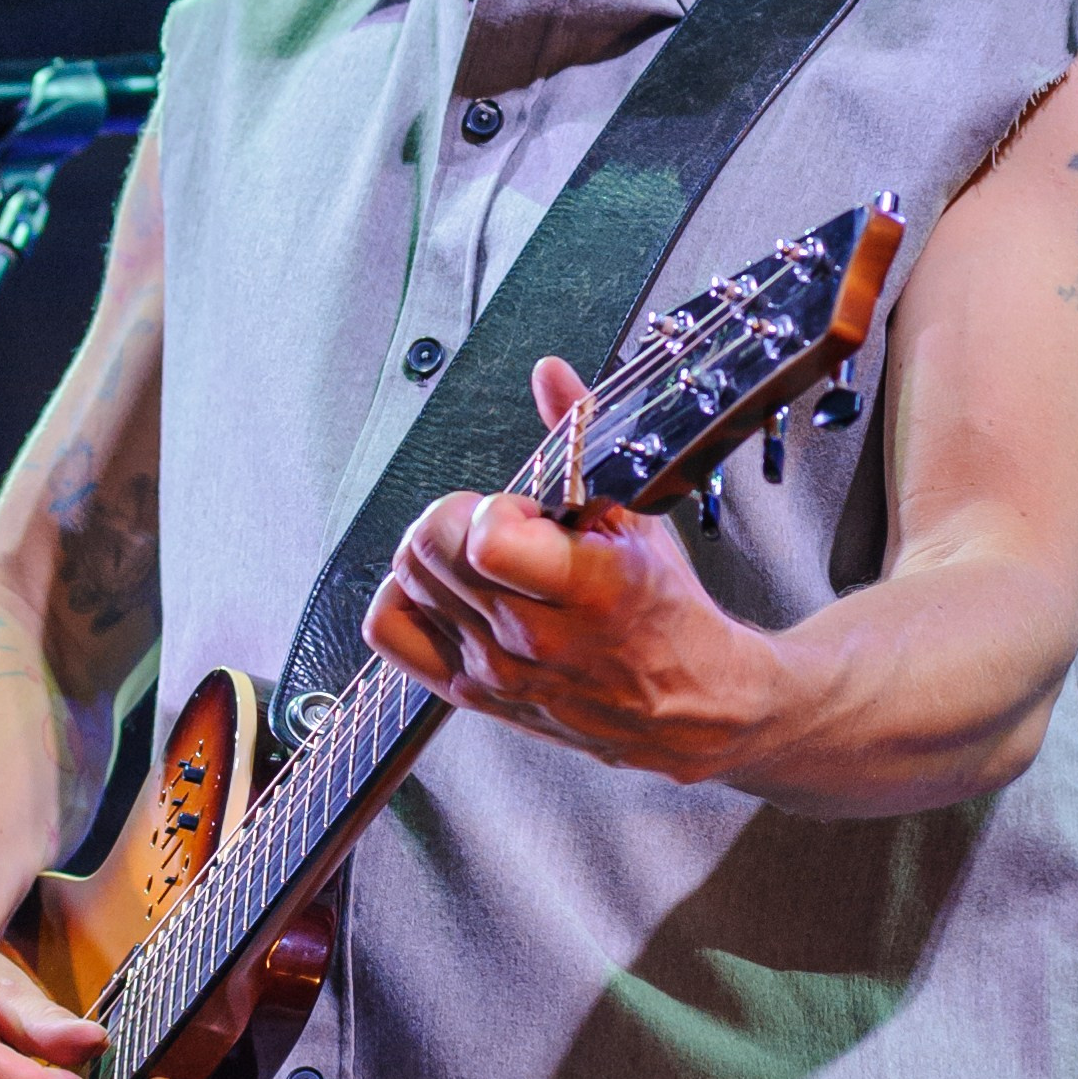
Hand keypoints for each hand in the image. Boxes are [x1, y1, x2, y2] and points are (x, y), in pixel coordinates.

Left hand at [362, 358, 778, 782]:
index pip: (485, 539)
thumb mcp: (641, 521)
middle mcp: (532, 641)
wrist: (687, 705)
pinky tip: (446, 589)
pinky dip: (404, 597)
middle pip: (429, 549)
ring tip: (485, 560)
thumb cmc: (668, 614)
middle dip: (458, 516)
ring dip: (436, 552)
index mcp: (588, 592)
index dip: (495, 507)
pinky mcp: (469, 693)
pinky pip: (390, 630)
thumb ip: (584, 440)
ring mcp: (494, 672)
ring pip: (406, 581)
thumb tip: (550, 373)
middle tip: (502, 526)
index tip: (529, 512)